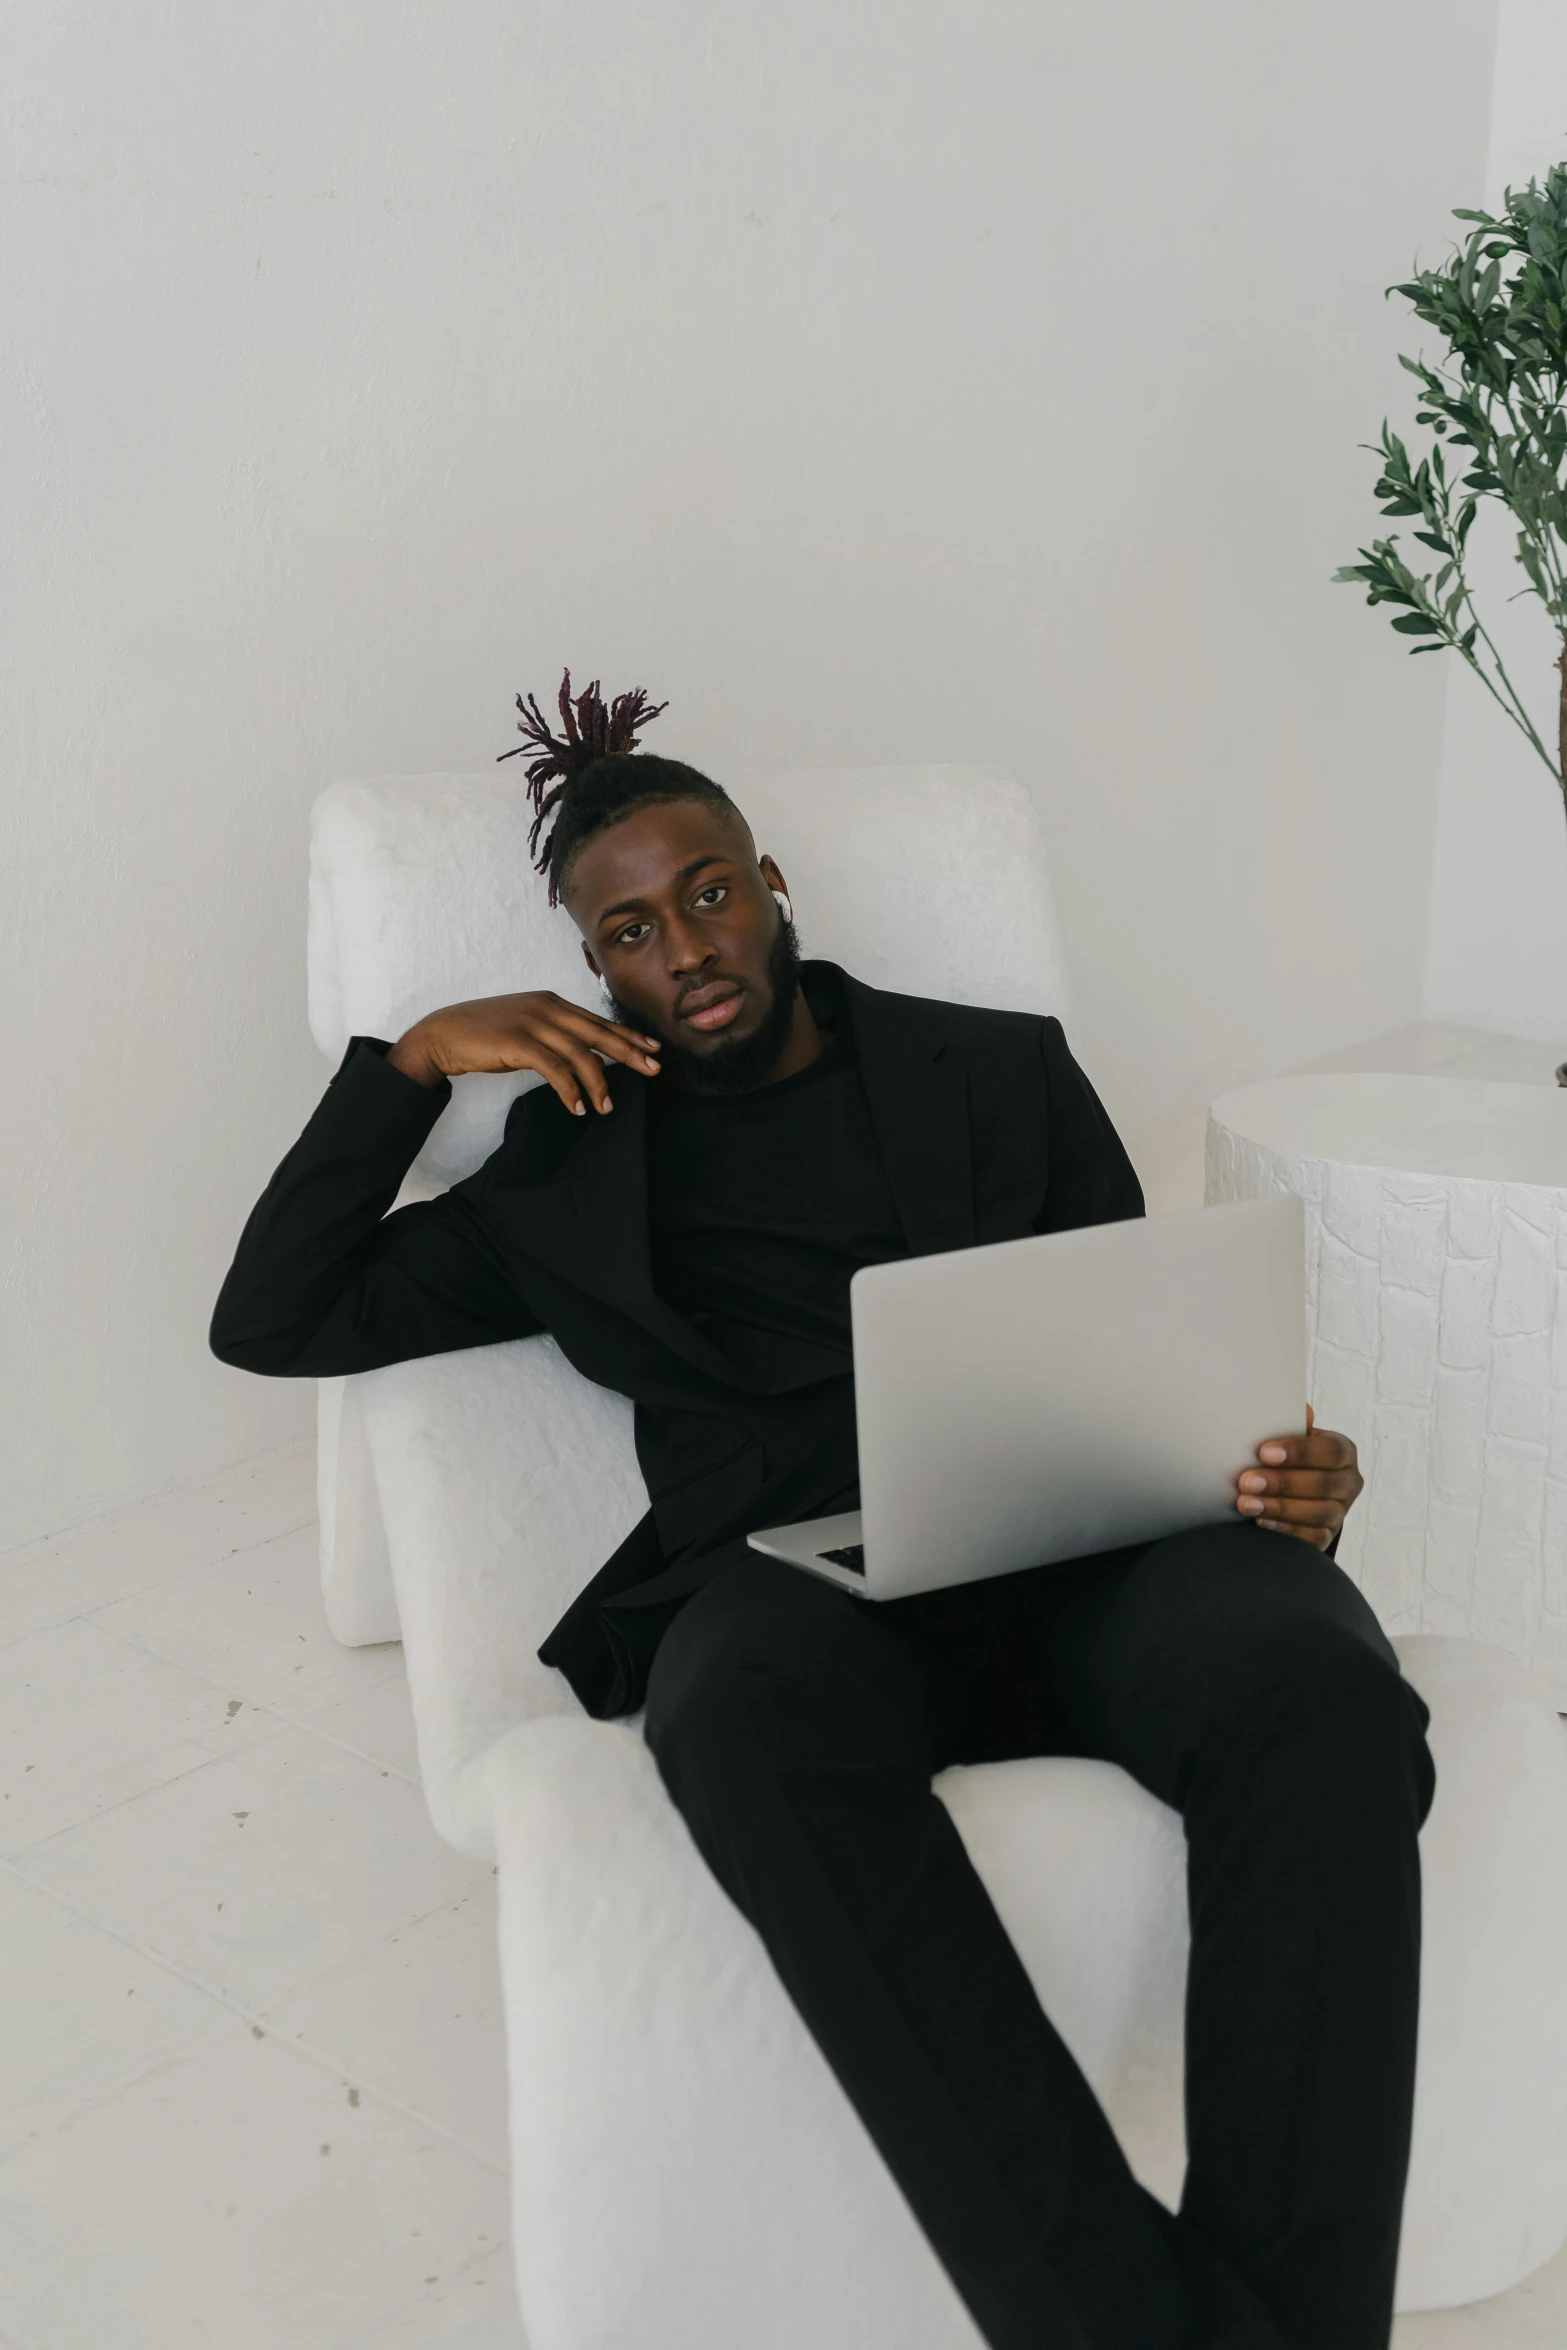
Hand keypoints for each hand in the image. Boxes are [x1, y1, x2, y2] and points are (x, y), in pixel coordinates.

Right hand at [387, 991, 661, 1115]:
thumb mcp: (525, 1025)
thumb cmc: (483, 1033)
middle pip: (599, 1033)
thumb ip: (553, 1033)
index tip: (652, 1048)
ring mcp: (533, 1023)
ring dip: (599, 1083)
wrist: (442, 1033)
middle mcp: (547, 1008)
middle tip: (653, 1070)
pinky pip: (555, 1069)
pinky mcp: (518, 1043)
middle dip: (630, 1052)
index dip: (627, 1035)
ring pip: (581, 1054)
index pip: (598, 1020)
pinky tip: (578, 1107)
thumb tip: (581, 1054)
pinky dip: (570, 1090)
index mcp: (551, 1002)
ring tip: (607, 1107)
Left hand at [1234, 1407, 1362, 1550]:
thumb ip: (1293, 1424)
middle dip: (1282, 1483)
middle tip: (1246, 1482)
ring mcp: (1341, 1511)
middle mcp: (1349, 1481)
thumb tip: (1304, 1410)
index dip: (1298, 1452)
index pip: (1329, 1450)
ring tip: (1247, 1504)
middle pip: (1323, 1484)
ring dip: (1279, 1507)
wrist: (1295, 1492)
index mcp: (1343, 1450)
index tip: (1263, 1453)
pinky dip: (1285, 1528)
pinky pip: (1312, 1536)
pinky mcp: (1328, 1535)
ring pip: (1318, 1512)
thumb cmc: (1290, 1458)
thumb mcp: (1291, 1438)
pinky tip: (1261, 1520)